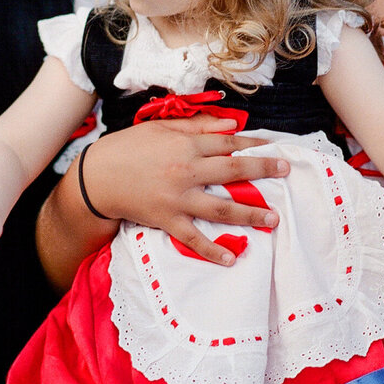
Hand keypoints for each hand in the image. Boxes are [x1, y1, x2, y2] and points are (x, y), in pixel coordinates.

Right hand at [88, 117, 282, 263]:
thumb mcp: (161, 128)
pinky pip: (193, 239)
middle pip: (234, 170)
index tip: (274, 146)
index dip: (253, 144)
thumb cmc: (127, 148)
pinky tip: (231, 258)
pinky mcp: (168, 220)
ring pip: (222, 208)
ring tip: (273, 218)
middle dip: (263, 170)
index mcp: (186, 145)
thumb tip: (231, 124)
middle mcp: (187, 171)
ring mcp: (179, 198)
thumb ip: (197, 126)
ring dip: (250, 213)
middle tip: (286, 171)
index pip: (228, 143)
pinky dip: (212, 250)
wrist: (96, 178)